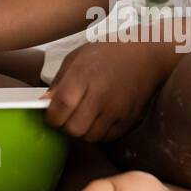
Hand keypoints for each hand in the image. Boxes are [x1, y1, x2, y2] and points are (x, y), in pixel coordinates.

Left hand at [42, 41, 175, 141]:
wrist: (146, 55)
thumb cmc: (108, 53)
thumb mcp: (77, 58)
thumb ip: (59, 81)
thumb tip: (44, 102)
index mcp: (83, 76)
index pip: (60, 108)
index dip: (51, 116)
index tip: (51, 114)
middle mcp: (100, 96)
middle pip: (74, 129)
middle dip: (66, 126)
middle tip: (67, 116)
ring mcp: (116, 110)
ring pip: (90, 137)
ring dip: (82, 130)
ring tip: (84, 115)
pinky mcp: (129, 120)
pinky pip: (107, 138)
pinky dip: (99, 132)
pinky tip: (99, 117)